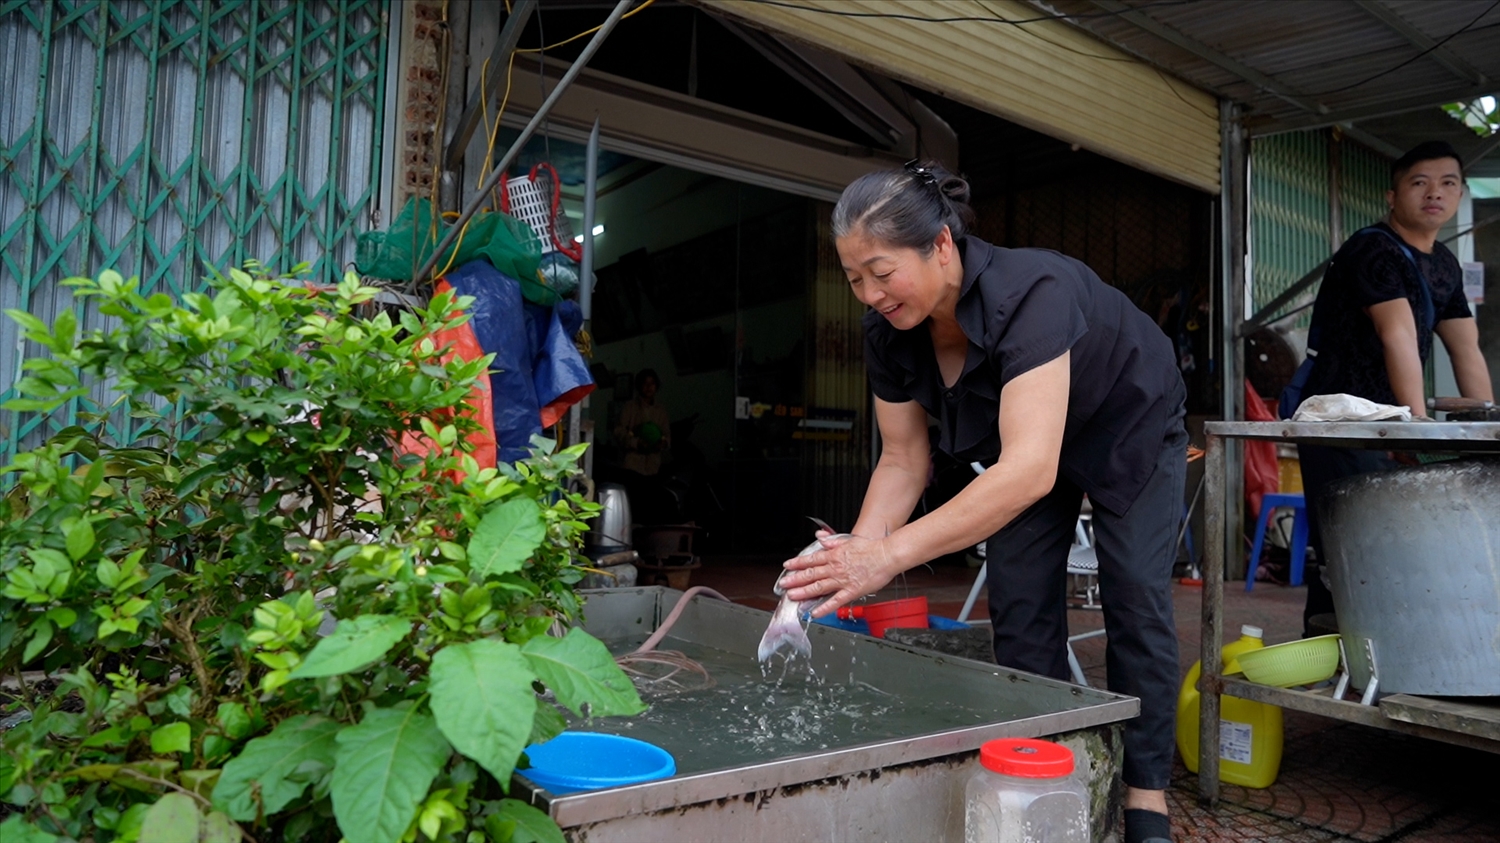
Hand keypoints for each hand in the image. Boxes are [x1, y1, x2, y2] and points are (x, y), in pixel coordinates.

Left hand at [778, 534, 902, 617]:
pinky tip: (815, 612)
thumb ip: (833, 541)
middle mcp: (835, 567)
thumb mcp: (849, 540)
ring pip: (819, 587)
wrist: (887, 555)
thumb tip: (821, 538)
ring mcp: (843, 580)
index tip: (787, 566)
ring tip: (792, 596)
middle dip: (795, 579)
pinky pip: (835, 601)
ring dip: (804, 592)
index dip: (797, 563)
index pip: (811, 559)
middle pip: (811, 574)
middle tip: (783, 584)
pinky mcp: (852, 591)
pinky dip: (825, 607)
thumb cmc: (871, 548)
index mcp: (834, 555)